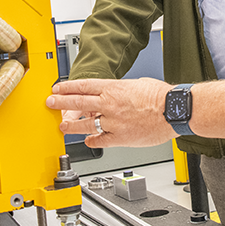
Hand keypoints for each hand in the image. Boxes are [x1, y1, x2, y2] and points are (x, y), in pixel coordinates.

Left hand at [46, 77, 174, 147]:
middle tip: (50, 103)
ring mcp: (114, 122)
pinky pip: (101, 140)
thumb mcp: (138, 84)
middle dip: (60, 103)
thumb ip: (122, 90)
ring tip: (62, 127)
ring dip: (71, 125)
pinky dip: (92, 141)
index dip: (67, 87)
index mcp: (114, 88)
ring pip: (85, 124)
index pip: (84, 86)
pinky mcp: (120, 137)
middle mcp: (110, 105)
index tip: (58, 88)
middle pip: (78, 102)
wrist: (174, 110)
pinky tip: (87, 141)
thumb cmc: (161, 96)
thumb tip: (115, 93)